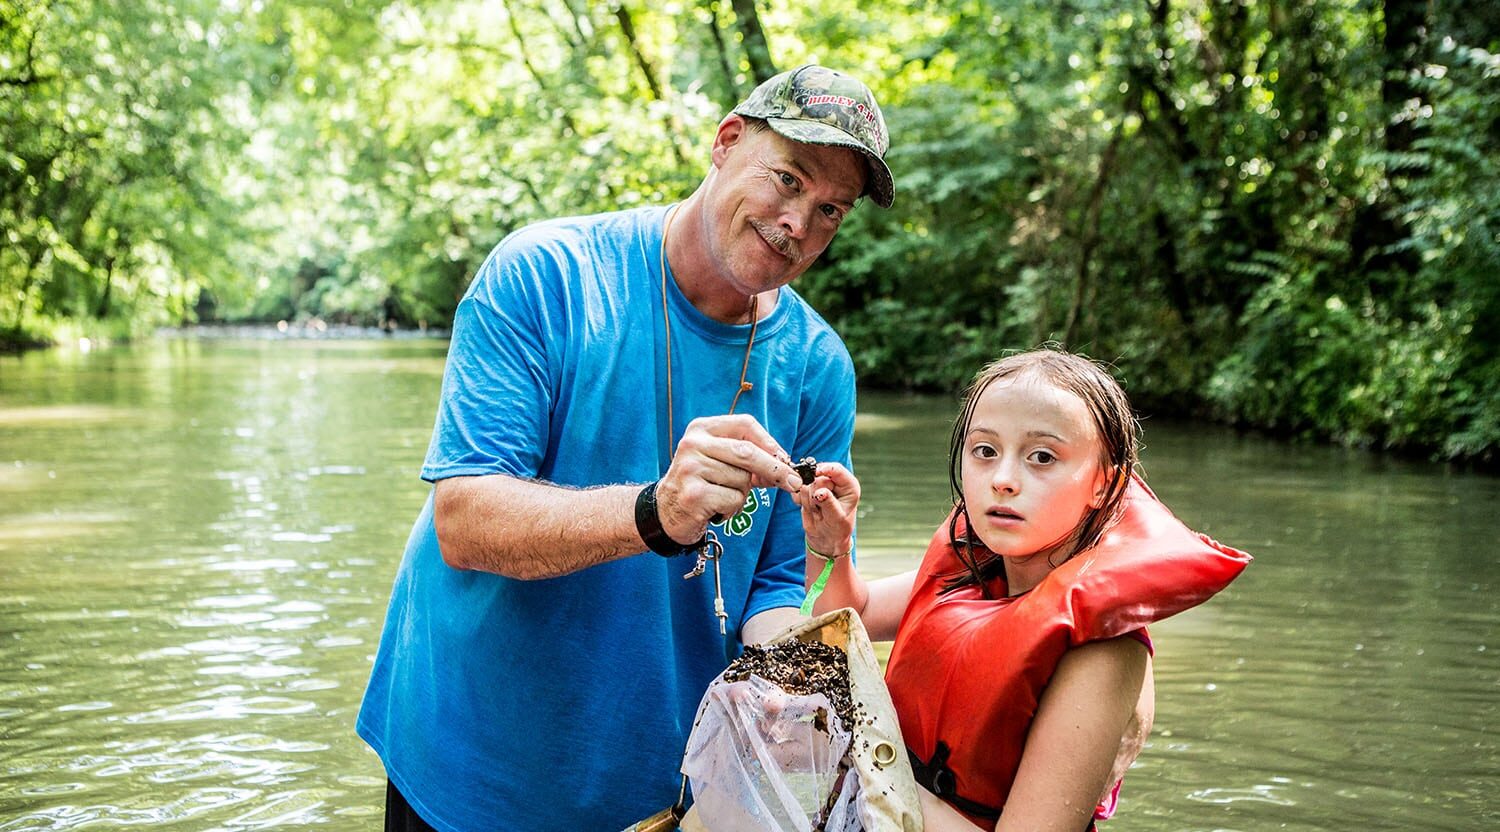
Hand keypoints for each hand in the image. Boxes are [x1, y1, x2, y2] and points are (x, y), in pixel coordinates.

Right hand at [655, 414, 803, 543]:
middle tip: (794, 482)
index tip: (784, 458)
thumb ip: (747, 458)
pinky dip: (733, 508)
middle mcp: (693, 444)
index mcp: (701, 428)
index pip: (745, 424)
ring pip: (742, 480)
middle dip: (775, 469)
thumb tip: (785, 464)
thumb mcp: (719, 460)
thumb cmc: (700, 483)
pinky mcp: (694, 494)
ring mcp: (691, 469)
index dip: (769, 442)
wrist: (666, 511)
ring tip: (721, 496)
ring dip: (742, 494)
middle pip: (748, 452)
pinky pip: (734, 499)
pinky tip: (716, 508)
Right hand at [792, 461, 857, 556]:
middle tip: (820, 511)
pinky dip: (799, 500)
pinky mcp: (807, 490)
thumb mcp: (836, 518)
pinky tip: (808, 510)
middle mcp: (834, 482)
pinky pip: (796, 489)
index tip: (815, 473)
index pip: (836, 469)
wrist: (826, 537)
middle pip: (818, 477)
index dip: (825, 469)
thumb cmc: (837, 528)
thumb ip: (829, 504)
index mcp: (848, 485)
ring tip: (817, 512)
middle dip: (815, 494)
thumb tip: (820, 493)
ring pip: (806, 484)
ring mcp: (819, 485)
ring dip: (808, 501)